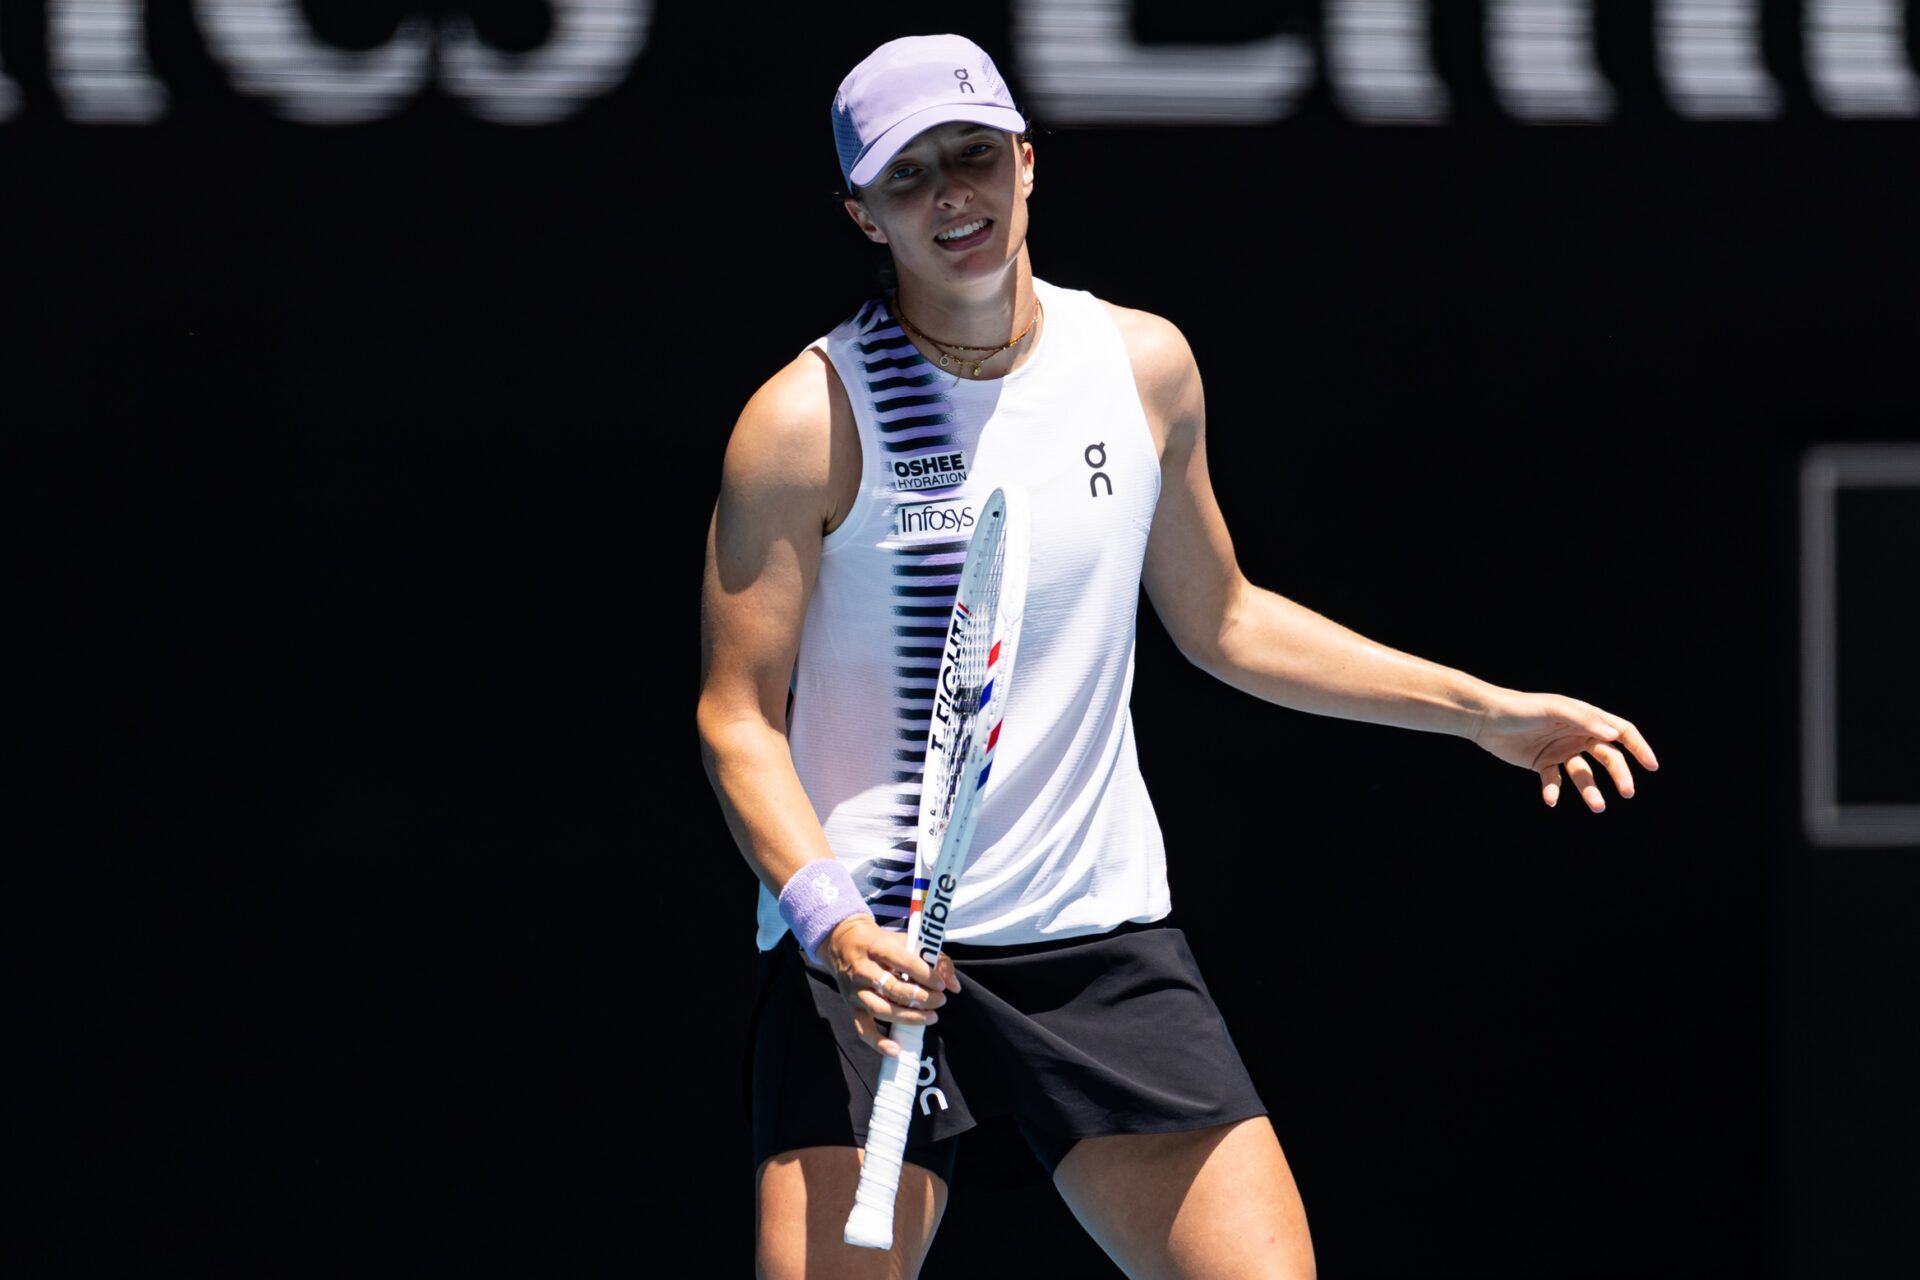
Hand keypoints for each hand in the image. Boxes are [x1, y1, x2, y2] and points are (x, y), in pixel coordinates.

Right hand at [821, 914, 961, 1056]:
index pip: (903, 962)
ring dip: (908, 1017)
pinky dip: (878, 1042)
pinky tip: (896, 1050)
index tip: (941, 984)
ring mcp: (856, 991)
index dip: (925, 975)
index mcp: (878, 948)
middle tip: (940, 1001)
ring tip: (931, 1018)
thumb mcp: (907, 941)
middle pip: (892, 989)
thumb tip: (954, 986)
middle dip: (921, 998)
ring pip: (880, 1009)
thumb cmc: (882, 942)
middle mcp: (863, 970)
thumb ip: (936, 959)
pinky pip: (862, 1028)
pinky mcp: (852, 1006)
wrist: (844, 942)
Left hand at [1468, 688, 1659, 811]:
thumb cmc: (1521, 708)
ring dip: (1591, 790)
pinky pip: (1554, 781)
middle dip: (1620, 774)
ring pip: (1584, 774)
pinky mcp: (1542, 764)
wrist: (1485, 717)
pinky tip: (1550, 798)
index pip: (1620, 732)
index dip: (1638, 747)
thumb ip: (1584, 720)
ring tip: (1597, 806)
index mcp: (1585, 718)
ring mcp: (1560, 751)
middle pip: (1608, 757)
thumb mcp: (1554, 710)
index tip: (1651, 766)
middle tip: (1627, 793)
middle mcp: (1576, 735)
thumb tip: (1615, 735)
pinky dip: (1554, 791)